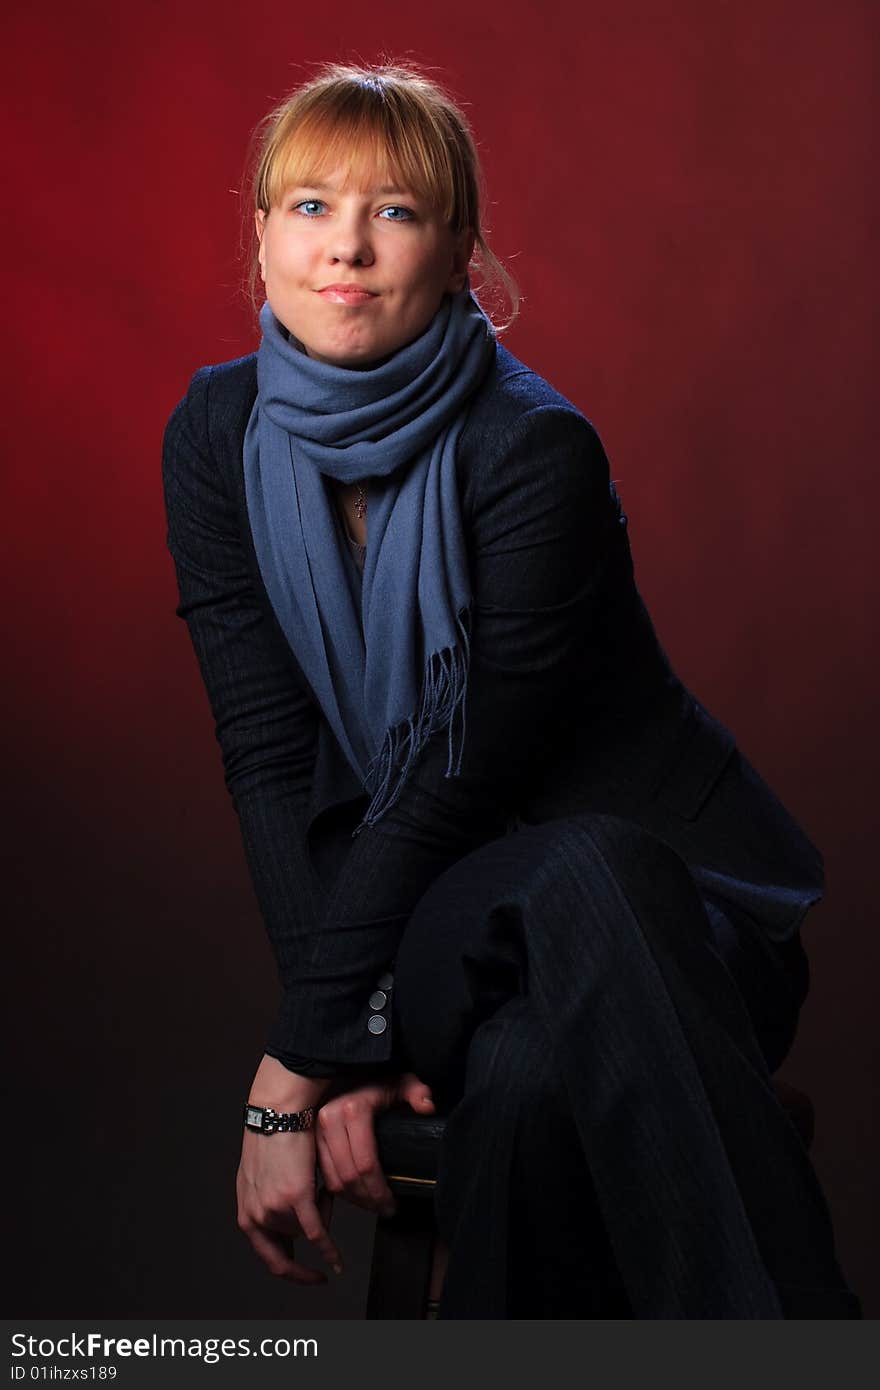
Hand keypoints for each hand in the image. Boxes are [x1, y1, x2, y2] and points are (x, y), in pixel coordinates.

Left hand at [236, 1056, 342, 1283]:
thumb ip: (272, 1203)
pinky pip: (317, 1234)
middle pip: (291, 1244)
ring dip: (320, 1215)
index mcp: (246, 1211)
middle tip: (322, 1250)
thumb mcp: (263, 1178)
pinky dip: (329, 1251)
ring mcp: (274, 1209)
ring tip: (321, 1186)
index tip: (307, 1276)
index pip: (268, 1256)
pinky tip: (337, 1262)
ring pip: (307, 1231)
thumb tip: (299, 1222)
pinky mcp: (295, 1198)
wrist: (276, 1111)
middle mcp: (256, 1216)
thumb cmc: (273, 1136)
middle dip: (309, 1237)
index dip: (290, 1270)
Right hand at [315, 1071, 435, 1218]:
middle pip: (349, 1177)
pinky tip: (356, 1196)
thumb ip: (417, 1091)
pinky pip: (323, 1175)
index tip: (392, 1203)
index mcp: (353, 1110)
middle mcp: (330, 1120)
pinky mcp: (311, 1140)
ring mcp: (316, 1131)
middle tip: (385, 1209)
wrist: (345, 1071)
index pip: (366, 1164)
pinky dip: (339, 1192)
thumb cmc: (376, 1079)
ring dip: (354, 1200)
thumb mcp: (400, 1081)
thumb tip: (427, 1107)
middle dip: (368, 1200)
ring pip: (333, 1180)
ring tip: (373, 1206)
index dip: (380, 1190)